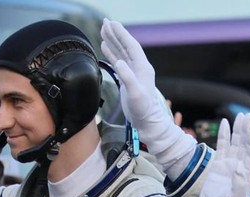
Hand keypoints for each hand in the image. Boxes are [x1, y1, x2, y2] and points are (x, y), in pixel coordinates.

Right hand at [100, 19, 179, 154]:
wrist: (146, 121)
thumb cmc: (142, 109)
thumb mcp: (135, 94)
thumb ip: (128, 78)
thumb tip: (119, 62)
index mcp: (142, 67)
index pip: (130, 46)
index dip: (121, 34)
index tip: (112, 24)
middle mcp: (139, 67)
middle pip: (126, 45)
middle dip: (116, 33)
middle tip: (105, 22)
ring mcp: (133, 72)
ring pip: (121, 52)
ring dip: (113, 41)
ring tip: (103, 30)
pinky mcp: (128, 77)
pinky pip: (118, 60)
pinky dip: (111, 52)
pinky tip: (105, 46)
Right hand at [195, 113, 249, 196]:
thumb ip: (238, 186)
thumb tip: (239, 168)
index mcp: (248, 175)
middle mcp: (241, 168)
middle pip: (245, 145)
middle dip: (247, 131)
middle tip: (247, 116)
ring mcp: (229, 166)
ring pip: (235, 144)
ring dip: (237, 130)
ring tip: (239, 116)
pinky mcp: (218, 167)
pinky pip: (222, 147)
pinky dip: (224, 136)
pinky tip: (225, 123)